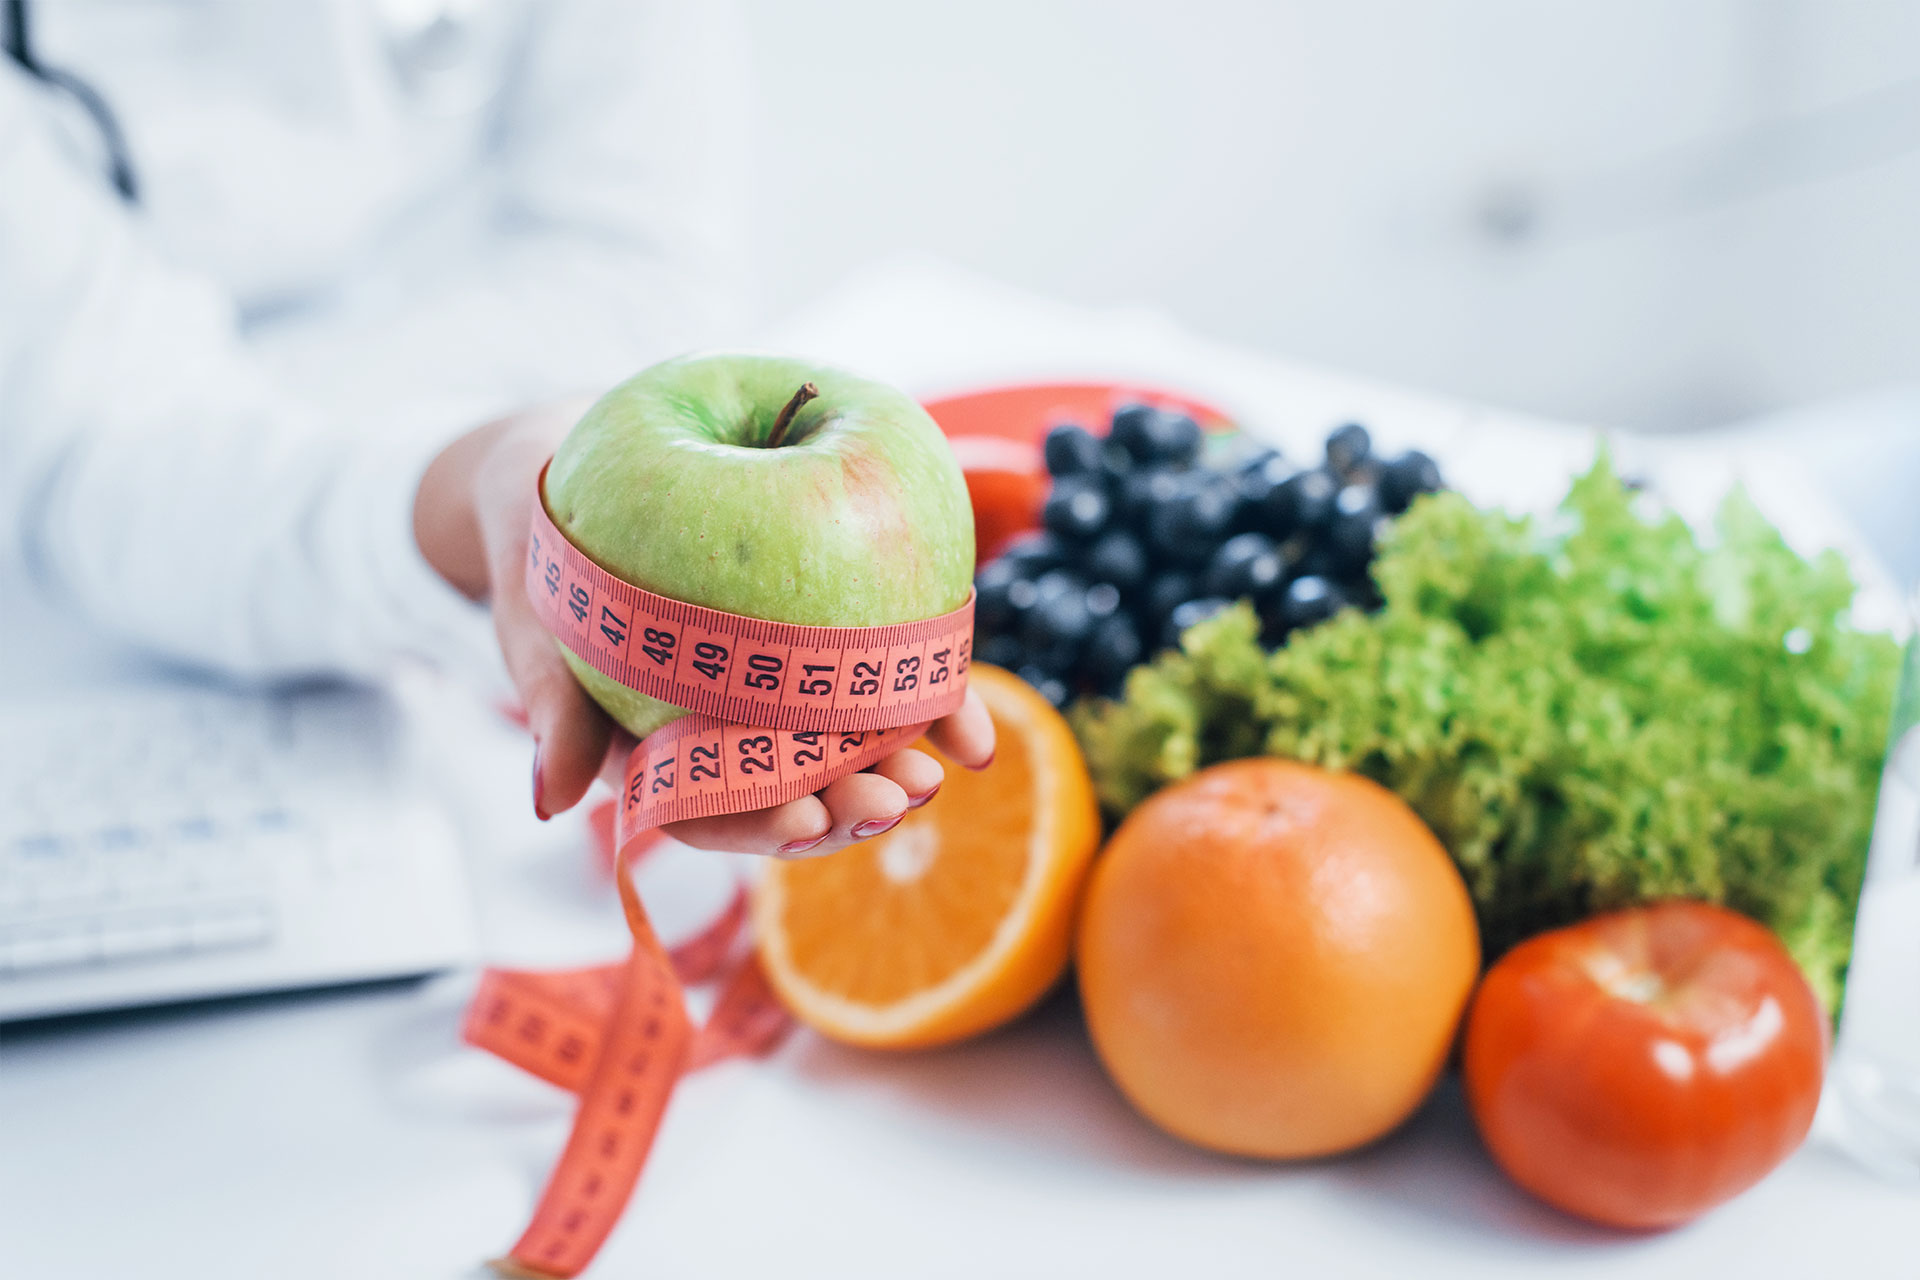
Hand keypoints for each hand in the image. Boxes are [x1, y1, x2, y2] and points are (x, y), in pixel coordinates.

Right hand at [413, 400, 994, 857]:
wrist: (567, 474)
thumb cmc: (541, 550)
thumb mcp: (533, 618)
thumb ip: (548, 707)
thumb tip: (548, 801)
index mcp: (652, 756)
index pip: (709, 812)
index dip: (759, 826)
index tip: (806, 816)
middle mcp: (717, 739)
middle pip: (787, 795)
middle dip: (848, 806)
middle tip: (904, 794)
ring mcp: (767, 699)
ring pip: (838, 754)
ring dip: (895, 768)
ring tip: (946, 766)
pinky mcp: (808, 652)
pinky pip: (867, 684)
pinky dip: (922, 708)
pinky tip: (975, 730)